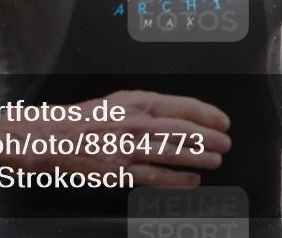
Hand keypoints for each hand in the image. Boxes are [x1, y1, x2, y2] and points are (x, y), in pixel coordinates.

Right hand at [0, 90, 230, 186]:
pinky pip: (156, 177)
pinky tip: (192, 181)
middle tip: (226, 144)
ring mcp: (130, 149)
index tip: (223, 122)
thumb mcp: (120, 100)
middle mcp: (137, 123)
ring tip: (216, 160)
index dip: (208, 115)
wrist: (55, 136)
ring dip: (200, 158)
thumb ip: (149, 106)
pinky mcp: (121, 172)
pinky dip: (178, 180)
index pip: (183, 107)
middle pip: (184, 132)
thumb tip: (181, 114)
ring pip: (174, 154)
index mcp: (138, 101)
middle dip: (210, 139)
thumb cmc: (88, 117)